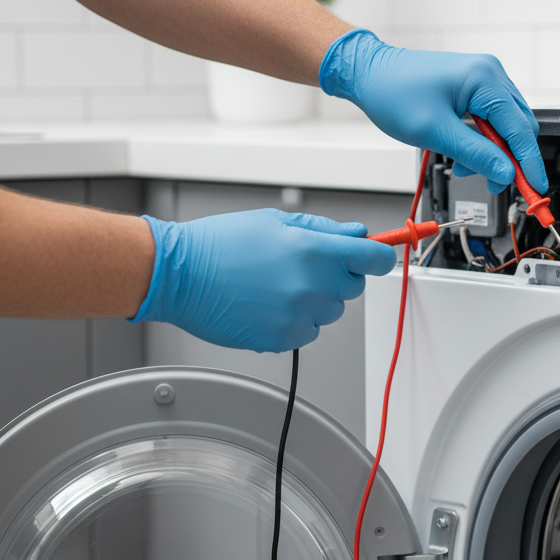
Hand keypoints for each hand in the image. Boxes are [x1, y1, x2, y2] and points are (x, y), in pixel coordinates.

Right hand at [131, 209, 396, 351]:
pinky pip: (308, 331)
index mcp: (314, 251)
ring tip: (277, 284)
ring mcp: (299, 315)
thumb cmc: (220, 245)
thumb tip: (357, 234)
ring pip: (331, 311)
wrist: (179, 274)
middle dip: (338, 276)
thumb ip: (324, 230)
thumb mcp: (276, 221)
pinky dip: (296, 320)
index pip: (375, 259)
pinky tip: (269, 303)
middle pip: (353, 287)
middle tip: (304, 265)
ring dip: (315, 299)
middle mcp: (312, 285)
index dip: (379, 256)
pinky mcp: (283, 338)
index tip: (379, 256)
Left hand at [319, 29, 546, 195]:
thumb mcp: (435, 132)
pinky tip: (463, 154)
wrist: (369, 73)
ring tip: (465, 166)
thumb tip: (506, 172)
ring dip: (492, 153)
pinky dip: (482, 143)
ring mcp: (484, 79)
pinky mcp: (475, 88)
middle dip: (509, 160)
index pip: (520, 129)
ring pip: (506, 127)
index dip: (529, 163)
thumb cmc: (393, 93)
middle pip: (519, 128)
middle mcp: (490, 74)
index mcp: (484, 79)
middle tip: (494, 184)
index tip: (535, 189)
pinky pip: (491, 121)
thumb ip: (475, 154)